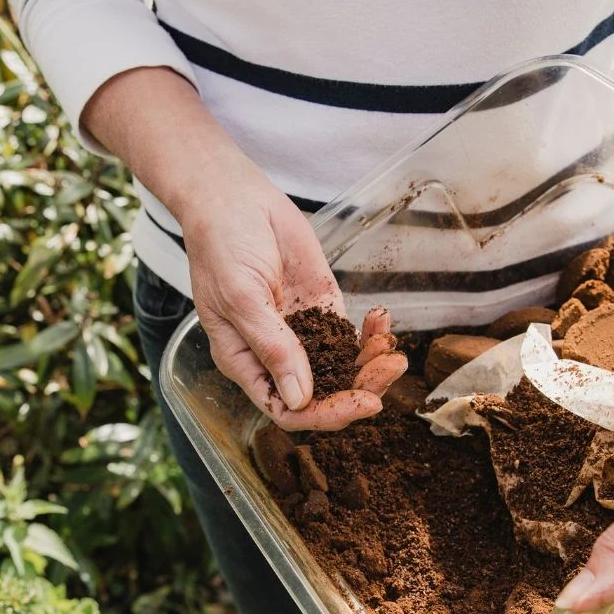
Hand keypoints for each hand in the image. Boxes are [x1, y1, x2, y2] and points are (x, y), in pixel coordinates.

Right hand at [179, 159, 405, 430]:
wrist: (233, 198)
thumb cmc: (221, 246)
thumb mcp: (241, 298)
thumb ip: (272, 347)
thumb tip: (299, 398)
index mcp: (245, 363)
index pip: (287, 409)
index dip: (325, 414)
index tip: (362, 402)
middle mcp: (274, 355)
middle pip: (322, 394)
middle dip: (360, 388)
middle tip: (390, 369)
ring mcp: (301, 332)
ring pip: (341, 368)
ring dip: (370, 363)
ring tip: (391, 347)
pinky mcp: (321, 307)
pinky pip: (350, 334)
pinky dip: (370, 334)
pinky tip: (382, 320)